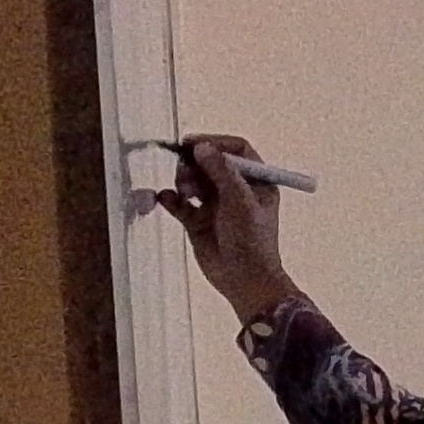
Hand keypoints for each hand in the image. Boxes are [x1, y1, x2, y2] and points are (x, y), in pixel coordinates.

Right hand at [160, 135, 299, 323]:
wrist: (243, 279)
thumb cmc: (251, 240)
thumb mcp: (240, 201)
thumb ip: (221, 171)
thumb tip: (201, 146)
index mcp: (256, 182)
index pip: (236, 150)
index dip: (215, 143)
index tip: (193, 144)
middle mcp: (236, 190)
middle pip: (210, 163)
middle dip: (194, 164)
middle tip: (185, 171)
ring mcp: (216, 205)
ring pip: (193, 180)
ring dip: (184, 180)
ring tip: (185, 192)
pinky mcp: (198, 221)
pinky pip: (179, 203)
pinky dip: (171, 199)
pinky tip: (167, 200)